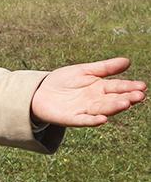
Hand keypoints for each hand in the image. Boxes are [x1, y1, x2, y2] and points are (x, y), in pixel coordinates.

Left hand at [31, 57, 145, 126]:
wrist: (40, 92)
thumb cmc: (64, 81)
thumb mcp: (84, 71)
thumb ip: (105, 68)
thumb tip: (127, 61)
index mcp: (100, 88)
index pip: (117, 87)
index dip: (129, 87)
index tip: (142, 86)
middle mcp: (96, 100)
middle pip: (113, 99)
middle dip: (126, 98)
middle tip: (139, 96)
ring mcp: (85, 110)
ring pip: (102, 109)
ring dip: (114, 107)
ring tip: (126, 103)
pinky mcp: (72, 118)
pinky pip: (84, 120)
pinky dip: (93, 120)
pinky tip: (102, 119)